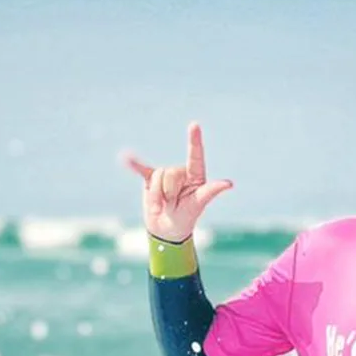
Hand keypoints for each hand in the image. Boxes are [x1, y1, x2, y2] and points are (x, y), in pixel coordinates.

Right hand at [123, 122, 232, 243]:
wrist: (166, 229)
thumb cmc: (186, 217)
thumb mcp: (197, 205)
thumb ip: (209, 191)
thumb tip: (229, 183)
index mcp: (196, 175)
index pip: (196, 156)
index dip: (194, 140)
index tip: (194, 125)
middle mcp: (181, 172)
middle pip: (170, 173)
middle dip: (169, 193)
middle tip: (173, 204)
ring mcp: (165, 175)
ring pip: (157, 176)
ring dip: (157, 196)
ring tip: (163, 204)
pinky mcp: (150, 180)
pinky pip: (141, 170)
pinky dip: (134, 165)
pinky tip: (126, 158)